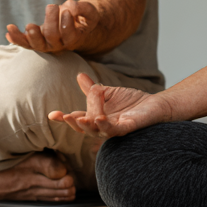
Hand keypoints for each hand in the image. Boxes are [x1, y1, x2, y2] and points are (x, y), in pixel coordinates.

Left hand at [7, 0, 99, 54]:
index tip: (66, 11)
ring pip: (36, 45)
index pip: (70, 36)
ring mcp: (46, 44)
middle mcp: (59, 45)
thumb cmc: (83, 17)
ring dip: (31, 35)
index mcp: (74, 39)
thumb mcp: (89, 11)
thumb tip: (70, 7)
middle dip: (51, 22)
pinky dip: (16, 38)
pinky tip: (9, 29)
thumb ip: (82, 8)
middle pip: (52, 38)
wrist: (75, 25)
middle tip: (52, 6)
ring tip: (29, 25)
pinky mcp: (35, 41)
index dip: (67, 25)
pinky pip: (24, 42)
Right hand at [48, 72, 171, 137]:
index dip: (64, 118)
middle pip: (84, 128)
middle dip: (73, 123)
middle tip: (65, 116)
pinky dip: (105, 125)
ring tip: (77, 118)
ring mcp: (114, 129)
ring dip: (86, 125)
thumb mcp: (108, 92)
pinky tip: (99, 118)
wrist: (154, 104)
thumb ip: (92, 89)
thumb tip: (79, 75)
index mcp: (96, 117)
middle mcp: (103, 126)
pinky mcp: (127, 128)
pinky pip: (114, 130)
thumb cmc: (132, 102)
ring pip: (97, 131)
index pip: (78, 118)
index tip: (52, 115)